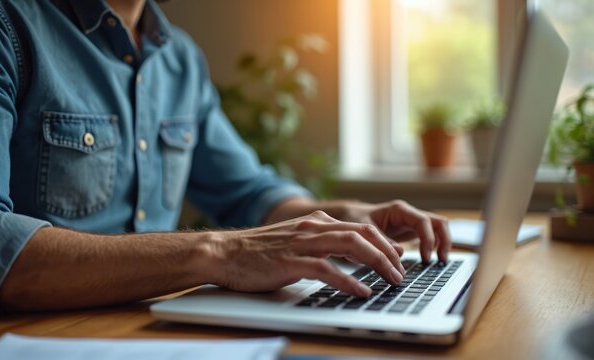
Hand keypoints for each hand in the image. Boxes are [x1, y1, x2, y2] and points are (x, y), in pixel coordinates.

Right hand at [210, 211, 405, 297]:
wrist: (224, 252)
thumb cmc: (257, 252)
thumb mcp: (294, 241)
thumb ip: (318, 244)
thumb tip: (345, 258)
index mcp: (316, 223)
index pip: (360, 227)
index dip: (384, 242)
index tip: (397, 259)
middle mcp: (312, 228)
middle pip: (362, 233)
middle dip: (388, 252)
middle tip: (401, 271)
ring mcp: (302, 243)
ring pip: (351, 245)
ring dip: (377, 263)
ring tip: (391, 279)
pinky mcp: (291, 262)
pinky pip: (327, 269)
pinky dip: (348, 280)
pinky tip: (361, 291)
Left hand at [340, 200, 450, 262]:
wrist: (348, 218)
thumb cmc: (354, 220)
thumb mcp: (364, 230)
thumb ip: (381, 240)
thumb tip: (400, 253)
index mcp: (399, 210)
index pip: (423, 221)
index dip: (428, 239)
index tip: (426, 257)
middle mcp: (409, 214)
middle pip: (438, 222)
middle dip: (444, 240)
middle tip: (442, 260)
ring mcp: (411, 222)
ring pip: (437, 228)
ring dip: (442, 243)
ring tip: (440, 262)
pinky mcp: (410, 231)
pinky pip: (429, 236)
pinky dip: (433, 246)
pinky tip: (429, 261)